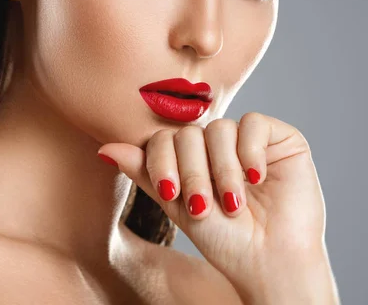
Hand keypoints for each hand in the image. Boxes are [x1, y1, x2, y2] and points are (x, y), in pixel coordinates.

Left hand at [98, 112, 330, 299]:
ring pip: (218, 129)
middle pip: (188, 134)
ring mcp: (246, 139)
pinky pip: (253, 124)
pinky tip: (257, 178)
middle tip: (202, 206)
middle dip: (191, 172)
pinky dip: (250, 151)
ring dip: (222, 170)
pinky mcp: (279, 138)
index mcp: (190, 157)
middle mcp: (216, 144)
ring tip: (233, 202)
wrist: (269, 260)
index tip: (170, 192)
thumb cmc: (223, 238)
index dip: (162, 162)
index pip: (164, 139)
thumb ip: (145, 172)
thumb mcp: (176, 205)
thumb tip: (104, 149)